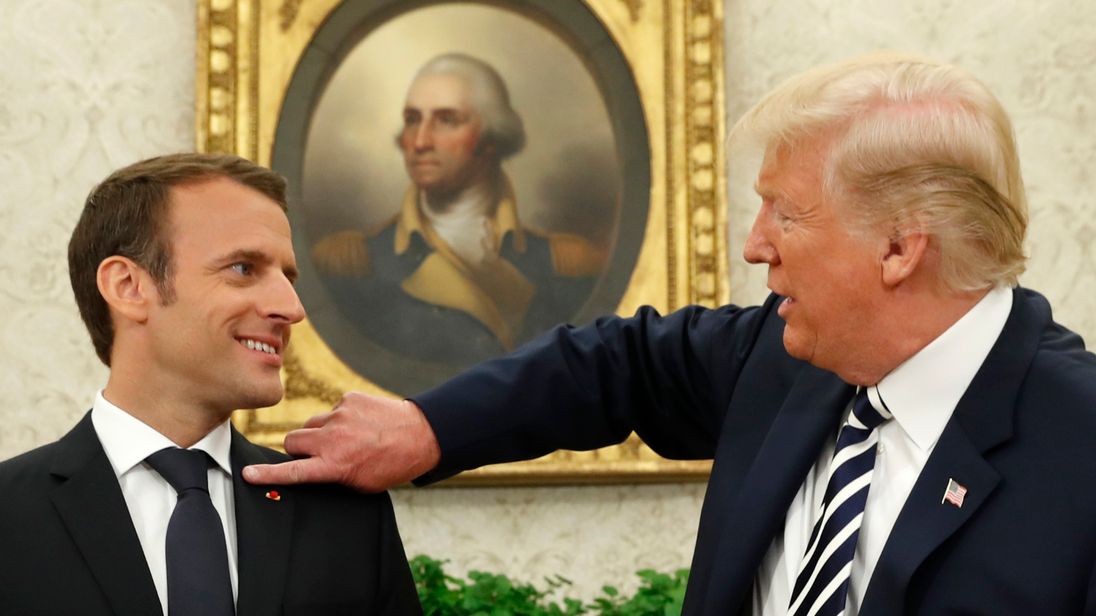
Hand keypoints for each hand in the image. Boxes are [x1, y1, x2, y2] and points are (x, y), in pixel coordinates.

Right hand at [241, 392, 440, 491]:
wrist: (420, 435)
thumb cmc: (391, 465)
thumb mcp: (360, 483)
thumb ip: (332, 477)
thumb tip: (311, 472)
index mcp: (334, 465)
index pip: (293, 471)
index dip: (267, 474)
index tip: (248, 473)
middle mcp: (332, 439)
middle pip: (292, 440)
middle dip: (298, 448)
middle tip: (317, 453)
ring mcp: (339, 415)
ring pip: (311, 424)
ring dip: (319, 432)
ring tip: (345, 438)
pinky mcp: (348, 399)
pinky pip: (331, 410)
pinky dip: (340, 418)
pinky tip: (359, 424)